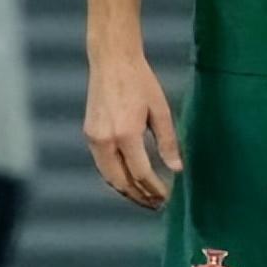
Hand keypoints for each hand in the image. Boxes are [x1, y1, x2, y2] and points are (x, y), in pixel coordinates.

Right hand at [84, 52, 181, 209]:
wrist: (112, 62)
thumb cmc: (141, 82)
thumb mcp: (161, 109)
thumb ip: (168, 141)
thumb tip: (177, 168)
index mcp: (126, 134)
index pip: (141, 173)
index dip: (154, 188)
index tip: (166, 197)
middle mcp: (106, 140)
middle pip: (121, 182)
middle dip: (139, 196)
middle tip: (156, 205)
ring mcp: (94, 139)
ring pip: (108, 177)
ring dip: (126, 190)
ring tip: (144, 197)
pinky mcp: (89, 135)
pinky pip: (102, 165)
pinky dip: (115, 176)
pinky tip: (129, 179)